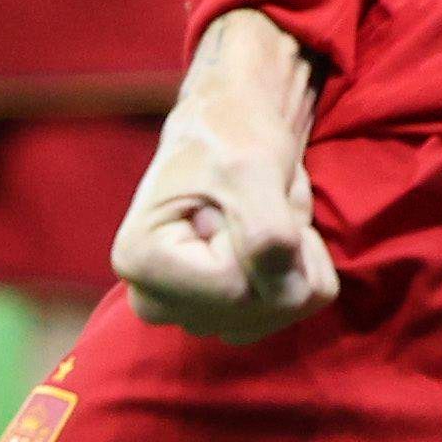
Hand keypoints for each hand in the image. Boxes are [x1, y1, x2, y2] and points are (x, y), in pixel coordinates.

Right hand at [116, 10, 336, 339]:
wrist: (230, 127)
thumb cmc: (229, 136)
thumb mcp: (250, 169)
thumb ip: (267, 232)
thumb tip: (287, 293)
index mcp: (140, 261)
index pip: (232, 288)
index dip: (265, 242)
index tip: (248, 194)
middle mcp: (155, 299)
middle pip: (257, 309)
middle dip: (284, 248)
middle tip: (262, 198)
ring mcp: (189, 313)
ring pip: (281, 312)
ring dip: (294, 254)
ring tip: (263, 211)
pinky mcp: (224, 314)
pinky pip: (294, 308)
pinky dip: (301, 265)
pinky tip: (272, 232)